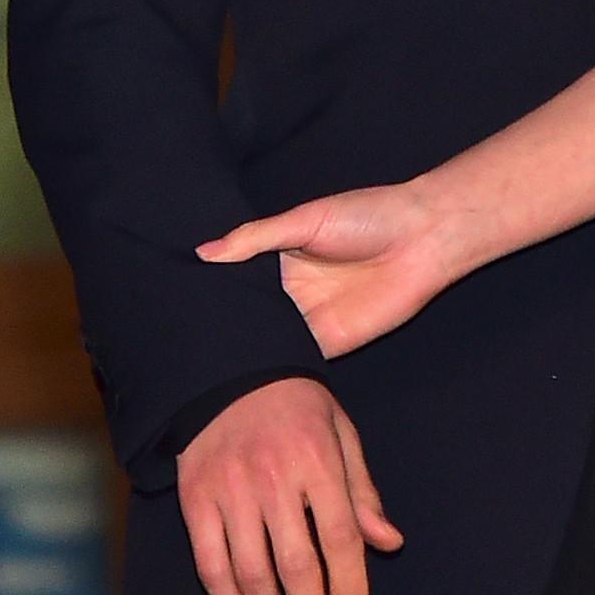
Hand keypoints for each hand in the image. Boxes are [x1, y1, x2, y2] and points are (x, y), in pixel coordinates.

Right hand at [175, 378, 401, 594]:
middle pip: (296, 566)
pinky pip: (211, 566)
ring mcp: (230, 490)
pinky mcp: (195, 500)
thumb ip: (363, 493)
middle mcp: (273, 477)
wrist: (229, 371)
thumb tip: (389, 543)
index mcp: (318, 459)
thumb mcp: (342, 434)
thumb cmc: (297, 405)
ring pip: (252, 574)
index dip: (350, 586)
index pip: (340, 538)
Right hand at [199, 186, 456, 357]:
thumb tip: (203, 252)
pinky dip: (276, 369)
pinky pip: (296, 362)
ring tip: (202, 364)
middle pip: (245, 317)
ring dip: (245, 353)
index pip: (233, 282)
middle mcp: (287, 294)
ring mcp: (306, 321)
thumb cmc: (367, 217)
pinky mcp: (329, 344)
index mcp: (277, 259)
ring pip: (266, 344)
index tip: (172, 305)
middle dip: (221, 329)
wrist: (422, 238)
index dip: (208, 293)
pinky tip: (247, 377)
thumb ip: (256, 238)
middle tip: (179, 343)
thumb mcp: (305, 219)